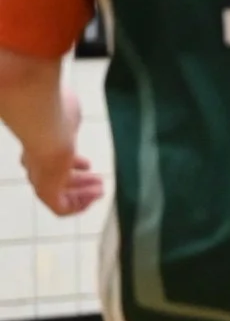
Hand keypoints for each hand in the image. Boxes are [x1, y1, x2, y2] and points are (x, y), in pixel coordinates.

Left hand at [24, 95, 102, 217]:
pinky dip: (79, 205)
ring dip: (83, 194)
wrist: (44, 125)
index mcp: (41, 145)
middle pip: (59, 180)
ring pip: (60, 195)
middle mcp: (37, 163)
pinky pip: (61, 207)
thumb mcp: (68, 115)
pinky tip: (95, 196)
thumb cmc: (57, 114)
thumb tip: (75, 112)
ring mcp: (40, 178)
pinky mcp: (45, 191)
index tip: (90, 165)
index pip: (54, 162)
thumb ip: (71, 119)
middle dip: (81, 182)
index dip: (74, 166)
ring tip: (100, 190)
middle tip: (100, 182)